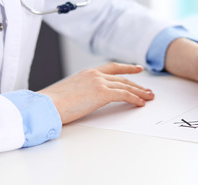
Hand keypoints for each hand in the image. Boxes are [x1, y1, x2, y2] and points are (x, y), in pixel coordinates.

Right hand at [39, 63, 153, 123]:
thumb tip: (89, 99)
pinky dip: (134, 99)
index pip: (113, 68)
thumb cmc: (55, 102)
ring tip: (149, 97)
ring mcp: (99, 82)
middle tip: (148, 90)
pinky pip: (124, 95)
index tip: (138, 69)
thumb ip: (84, 91)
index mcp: (88, 73)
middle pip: (123, 79)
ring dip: (140, 92)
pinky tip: (141, 103)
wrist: (48, 104)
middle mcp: (95, 74)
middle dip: (138, 85)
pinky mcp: (102, 93)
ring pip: (126, 86)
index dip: (127, 69)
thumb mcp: (72, 92)